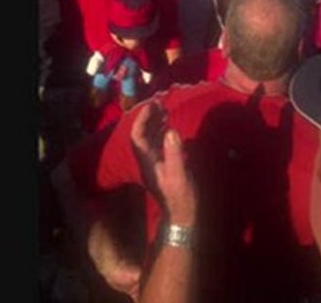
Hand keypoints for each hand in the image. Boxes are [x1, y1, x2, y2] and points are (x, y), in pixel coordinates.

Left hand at [131, 103, 195, 225]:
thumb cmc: (181, 197)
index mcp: (147, 161)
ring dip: (155, 123)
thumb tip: (171, 131)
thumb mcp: (179, 175)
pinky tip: (170, 127)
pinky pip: (158, 143)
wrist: (182, 217)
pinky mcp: (163, 165)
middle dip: (148, 117)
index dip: (143, 119)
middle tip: (160, 102)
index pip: (138, 135)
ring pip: (149, 138)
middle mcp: (147, 160)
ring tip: (165, 110)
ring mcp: (154, 163)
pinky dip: (162, 131)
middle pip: (142, 134)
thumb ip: (174, 153)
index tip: (153, 104)